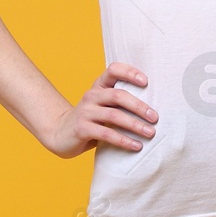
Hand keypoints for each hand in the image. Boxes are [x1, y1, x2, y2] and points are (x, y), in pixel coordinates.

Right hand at [41, 62, 157, 158]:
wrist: (59, 133)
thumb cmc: (91, 119)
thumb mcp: (103, 105)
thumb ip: (120, 102)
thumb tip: (154, 109)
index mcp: (99, 86)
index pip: (113, 70)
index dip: (130, 72)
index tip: (146, 81)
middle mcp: (91, 95)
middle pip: (118, 95)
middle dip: (139, 106)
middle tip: (155, 117)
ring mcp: (85, 112)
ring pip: (114, 116)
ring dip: (135, 125)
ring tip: (151, 133)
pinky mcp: (82, 129)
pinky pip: (107, 134)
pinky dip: (124, 140)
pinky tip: (137, 146)